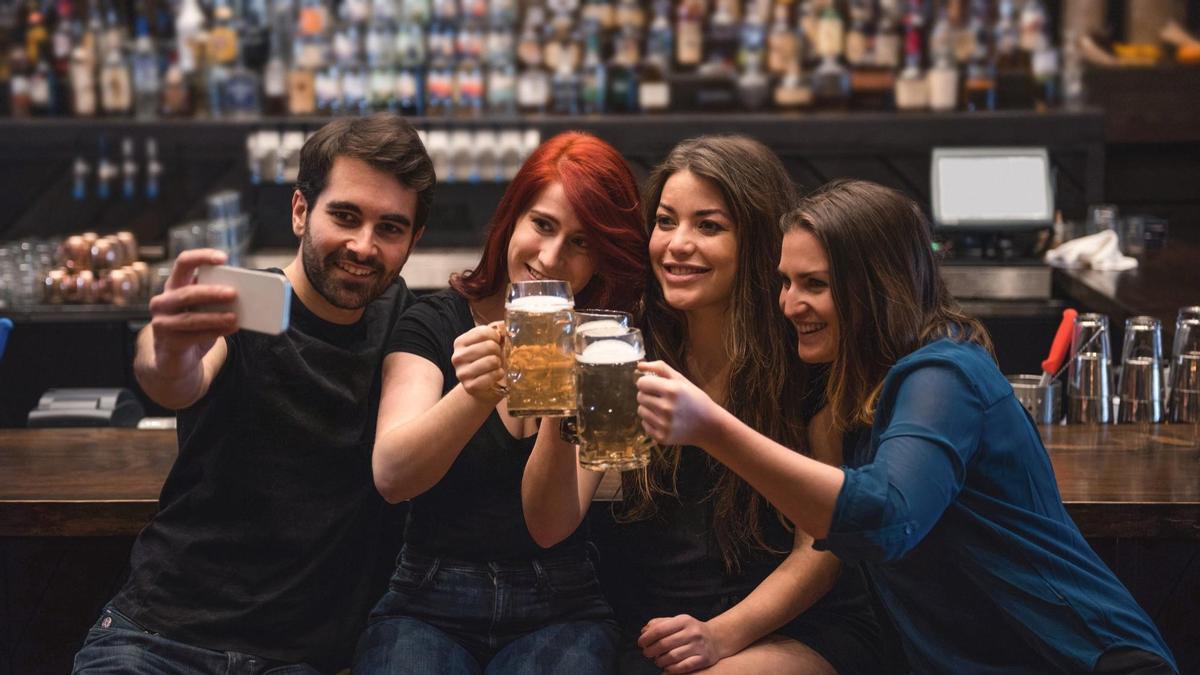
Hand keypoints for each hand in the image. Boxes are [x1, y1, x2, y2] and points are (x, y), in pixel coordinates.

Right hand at [148, 249, 237, 377]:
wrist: (176, 359)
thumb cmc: (194, 326)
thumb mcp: (203, 308)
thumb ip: (215, 298)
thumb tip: (245, 294)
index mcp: (174, 285)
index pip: (183, 262)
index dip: (202, 257)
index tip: (224, 259)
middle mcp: (163, 301)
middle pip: (186, 293)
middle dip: (211, 292)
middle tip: (234, 293)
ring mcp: (162, 323)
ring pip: (190, 318)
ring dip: (215, 317)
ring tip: (235, 317)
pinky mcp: (168, 342)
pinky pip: (193, 336)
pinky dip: (214, 332)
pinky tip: (231, 329)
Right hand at [452, 321, 505, 402]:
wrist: (481, 387)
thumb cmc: (487, 361)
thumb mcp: (489, 343)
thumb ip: (496, 331)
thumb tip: (504, 324)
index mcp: (460, 342)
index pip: (484, 332)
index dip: (497, 336)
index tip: (497, 342)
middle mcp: (457, 357)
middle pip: (490, 346)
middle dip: (499, 351)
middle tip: (497, 356)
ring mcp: (462, 373)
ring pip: (492, 360)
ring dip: (499, 363)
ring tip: (495, 366)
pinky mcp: (469, 386)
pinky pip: (493, 375)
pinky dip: (499, 374)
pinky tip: (495, 375)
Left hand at [636, 361, 723, 446]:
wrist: (709, 425)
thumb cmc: (694, 399)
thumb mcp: (681, 380)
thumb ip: (660, 368)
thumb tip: (640, 365)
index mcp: (672, 390)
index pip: (641, 383)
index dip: (647, 382)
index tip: (654, 385)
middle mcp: (667, 408)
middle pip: (640, 397)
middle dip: (648, 395)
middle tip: (662, 398)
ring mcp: (664, 424)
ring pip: (640, 411)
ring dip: (648, 408)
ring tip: (664, 409)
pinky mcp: (662, 437)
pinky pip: (644, 425)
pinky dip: (651, 422)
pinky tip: (665, 420)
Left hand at [638, 614, 725, 673]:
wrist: (715, 639)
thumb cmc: (691, 630)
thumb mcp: (677, 621)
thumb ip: (660, 623)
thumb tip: (644, 630)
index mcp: (684, 620)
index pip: (659, 629)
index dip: (647, 638)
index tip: (641, 643)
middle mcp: (692, 632)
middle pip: (664, 644)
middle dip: (651, 651)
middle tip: (647, 653)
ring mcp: (699, 646)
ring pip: (672, 657)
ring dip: (660, 661)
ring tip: (657, 661)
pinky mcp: (703, 659)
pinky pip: (683, 667)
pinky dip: (671, 669)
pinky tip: (667, 668)